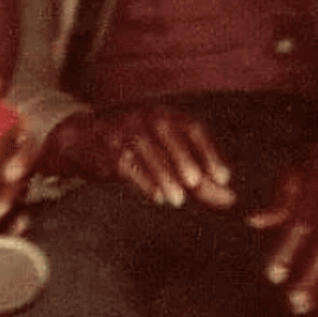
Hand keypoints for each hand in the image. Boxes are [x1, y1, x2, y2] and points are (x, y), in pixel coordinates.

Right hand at [41, 105, 234, 208]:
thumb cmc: (137, 152)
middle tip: (196, 183)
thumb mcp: (169, 160)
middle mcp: (144, 116)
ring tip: (178, 199)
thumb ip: (200, 179)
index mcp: (166, 116)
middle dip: (183, 157)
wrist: (85, 141)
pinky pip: (122, 161)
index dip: (209, 151)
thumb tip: (232, 200)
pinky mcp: (104, 146)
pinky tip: (155, 196)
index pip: (192, 127)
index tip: (223, 177)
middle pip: (165, 131)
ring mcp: (122, 129)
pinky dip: (140, 179)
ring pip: (143, 147)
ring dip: (162, 173)